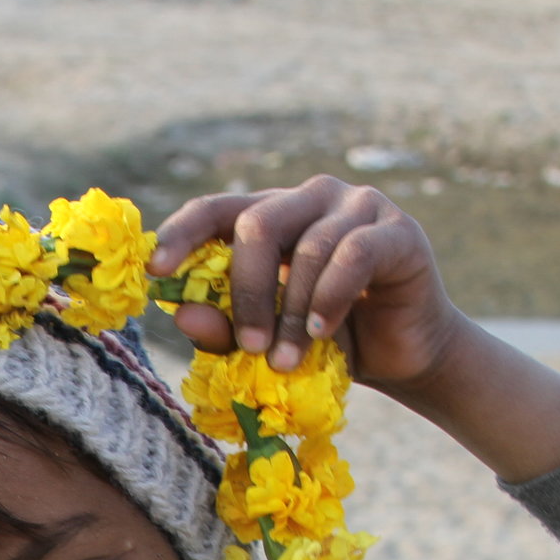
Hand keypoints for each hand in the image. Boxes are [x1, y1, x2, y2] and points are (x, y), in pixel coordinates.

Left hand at [149, 175, 471, 391]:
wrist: (403, 357)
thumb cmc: (326, 342)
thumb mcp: (267, 339)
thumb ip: (225, 326)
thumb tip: (182, 315)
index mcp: (271, 214)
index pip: (216, 208)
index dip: (182, 233)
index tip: (156, 272)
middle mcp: (312, 198)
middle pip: (258, 223)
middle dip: (247, 290)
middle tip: (247, 345)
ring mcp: (358, 206)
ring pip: (308, 248)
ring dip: (292, 313)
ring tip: (287, 360)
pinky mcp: (399, 230)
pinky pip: (354, 255)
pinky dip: (330, 297)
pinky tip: (321, 332)